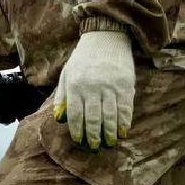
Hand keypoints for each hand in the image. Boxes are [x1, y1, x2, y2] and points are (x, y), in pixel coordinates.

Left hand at [53, 30, 134, 149]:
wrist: (106, 37)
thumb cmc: (83, 58)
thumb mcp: (67, 73)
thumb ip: (61, 96)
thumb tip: (58, 118)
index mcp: (76, 86)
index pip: (76, 114)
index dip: (77, 130)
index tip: (79, 141)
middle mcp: (93, 88)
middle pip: (93, 119)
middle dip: (93, 136)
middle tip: (94, 147)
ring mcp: (110, 87)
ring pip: (110, 116)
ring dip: (109, 133)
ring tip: (108, 143)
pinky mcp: (126, 85)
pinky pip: (125, 108)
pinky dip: (124, 122)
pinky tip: (122, 132)